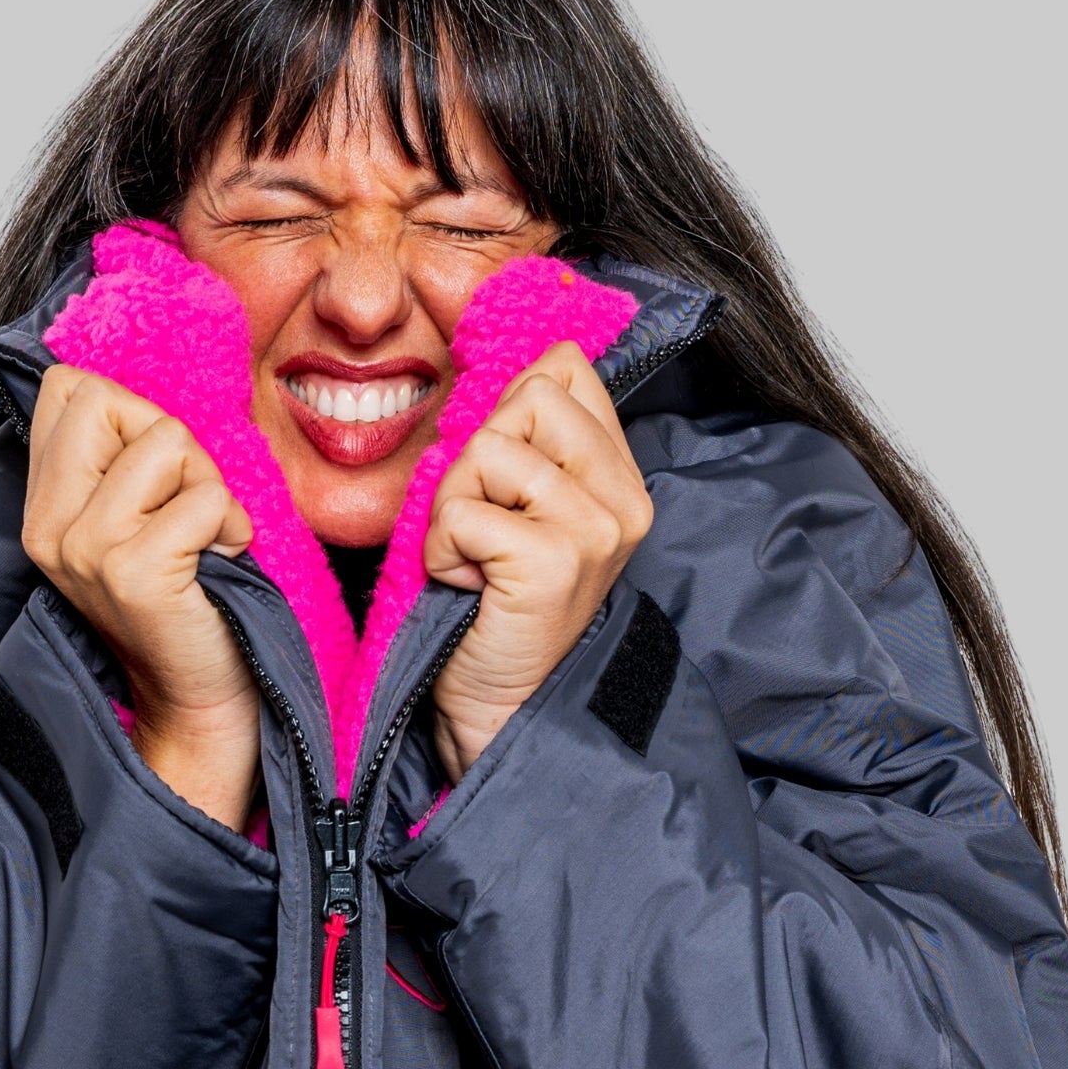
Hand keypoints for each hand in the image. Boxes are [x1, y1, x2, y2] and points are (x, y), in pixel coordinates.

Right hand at [22, 366, 260, 830]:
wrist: (200, 699)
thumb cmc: (184, 600)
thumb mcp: (131, 520)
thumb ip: (117, 458)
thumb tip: (129, 385)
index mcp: (41, 508)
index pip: (67, 388)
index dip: (129, 414)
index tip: (153, 480)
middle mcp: (50, 527)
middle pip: (108, 400)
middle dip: (170, 442)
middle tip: (184, 509)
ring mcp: (86, 549)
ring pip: (167, 441)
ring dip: (208, 487)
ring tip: (203, 541)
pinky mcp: (135, 572)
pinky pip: (205, 497)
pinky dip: (231, 525)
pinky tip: (219, 565)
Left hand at [425, 342, 652, 779]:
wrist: (502, 714)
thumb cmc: (496, 614)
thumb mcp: (523, 512)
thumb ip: (534, 440)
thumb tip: (535, 354)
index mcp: (622, 479)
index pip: (567, 374)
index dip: (509, 413)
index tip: (502, 486)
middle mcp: (624, 500)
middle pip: (528, 397)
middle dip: (477, 461)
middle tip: (483, 533)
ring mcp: (595, 529)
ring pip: (488, 450)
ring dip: (453, 511)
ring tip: (476, 565)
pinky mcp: (553, 560)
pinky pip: (463, 510)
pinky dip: (443, 550)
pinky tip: (469, 589)